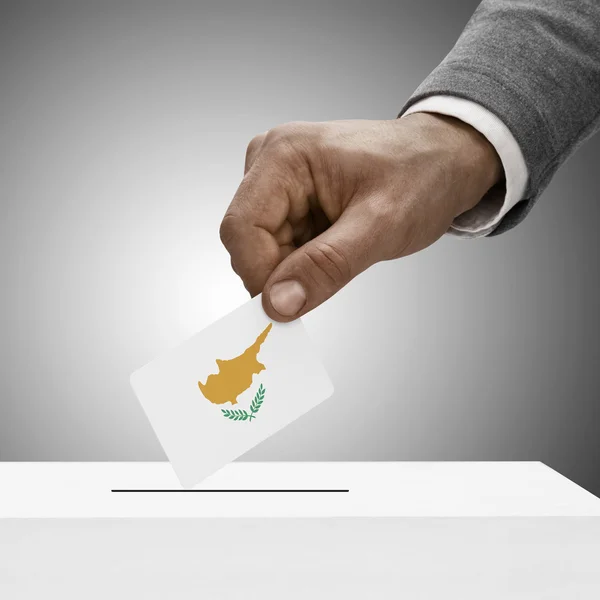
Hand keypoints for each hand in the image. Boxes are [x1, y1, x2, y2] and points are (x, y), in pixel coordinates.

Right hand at [220, 114, 501, 320]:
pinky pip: (278, 247)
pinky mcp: (287, 200)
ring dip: (297, 268)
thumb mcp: (381, 225)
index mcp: (284, 155)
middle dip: (283, 272)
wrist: (443, 161)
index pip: (241, 229)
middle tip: (331, 275)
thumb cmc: (421, 175)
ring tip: (344, 250)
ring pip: (262, 250)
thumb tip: (277, 304)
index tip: (289, 306)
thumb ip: (326, 265)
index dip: (259, 275)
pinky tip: (336, 247)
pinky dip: (303, 262)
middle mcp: (270, 163)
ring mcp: (277, 182)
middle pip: (248, 242)